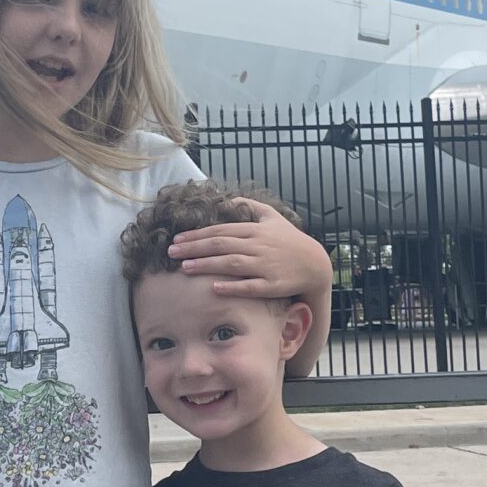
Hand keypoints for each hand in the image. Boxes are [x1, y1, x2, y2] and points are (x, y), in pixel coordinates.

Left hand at [170, 202, 321, 301]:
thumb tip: (229, 198)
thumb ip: (251, 205)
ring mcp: (265, 265)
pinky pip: (250, 286)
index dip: (197, 235)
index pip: (220, 230)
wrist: (315, 264)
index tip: (177, 238)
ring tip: (185, 268)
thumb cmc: (290, 240)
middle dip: (194, 248)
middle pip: (221, 245)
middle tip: (171, 252)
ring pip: (232, 264)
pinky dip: (232, 286)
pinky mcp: (272, 285)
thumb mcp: (272, 217)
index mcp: (255, 230)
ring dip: (207, 265)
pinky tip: (214, 287)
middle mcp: (258, 246)